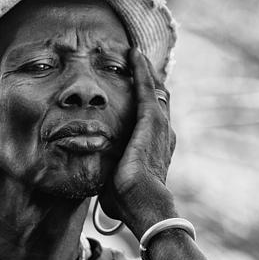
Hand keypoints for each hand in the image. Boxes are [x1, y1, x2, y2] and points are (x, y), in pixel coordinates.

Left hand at [101, 48, 176, 237]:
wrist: (144, 204)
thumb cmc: (128, 202)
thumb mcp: (116, 183)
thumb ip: (108, 173)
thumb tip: (93, 178)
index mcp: (157, 148)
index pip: (152, 119)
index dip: (145, 104)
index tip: (135, 91)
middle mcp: (165, 134)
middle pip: (159, 99)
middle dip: (149, 81)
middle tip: (137, 64)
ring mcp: (161, 125)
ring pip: (156, 89)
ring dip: (145, 71)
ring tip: (134, 54)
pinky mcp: (151, 120)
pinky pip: (147, 87)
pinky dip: (141, 69)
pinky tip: (133, 55)